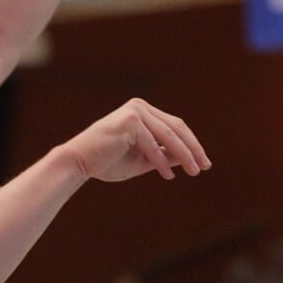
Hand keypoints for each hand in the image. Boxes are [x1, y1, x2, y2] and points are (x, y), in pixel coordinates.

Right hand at [59, 99, 208, 182]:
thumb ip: (164, 157)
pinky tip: (168, 175)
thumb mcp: (143, 161)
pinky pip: (152, 144)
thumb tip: (188, 159)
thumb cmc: (107, 162)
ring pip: (169, 136)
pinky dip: (161, 161)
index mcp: (144, 113)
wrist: (78, 162)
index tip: (203, 162)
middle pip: (177, 129)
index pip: (175, 127)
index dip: (192, 145)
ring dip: (184, 155)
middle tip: (204, 167)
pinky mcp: (130, 121)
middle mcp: (141, 107)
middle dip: (193, 149)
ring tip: (194, 172)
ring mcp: (135, 112)